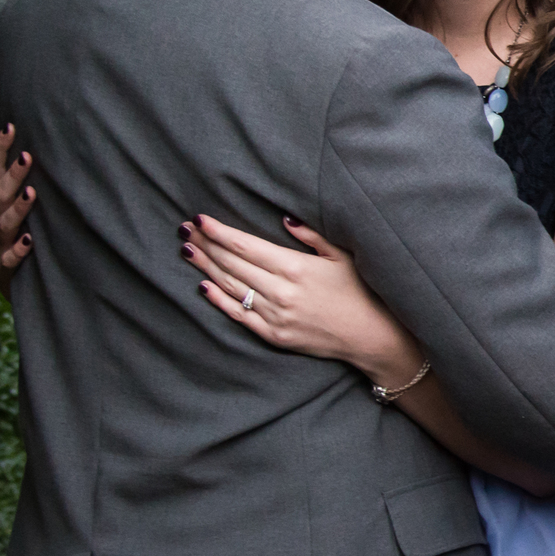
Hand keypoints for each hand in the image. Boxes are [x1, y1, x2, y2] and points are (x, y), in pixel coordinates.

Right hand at [0, 123, 34, 294]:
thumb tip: (55, 149)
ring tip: (32, 193)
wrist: (15, 288)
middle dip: (12, 174)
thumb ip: (32, 185)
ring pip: (4, 222)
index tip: (10, 126)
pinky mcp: (7, 269)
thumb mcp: (26, 211)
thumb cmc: (25, 239)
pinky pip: (10, 258)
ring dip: (18, 207)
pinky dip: (19, 249)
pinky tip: (30, 240)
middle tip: (28, 156)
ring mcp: (0, 243)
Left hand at [182, 213, 425, 384]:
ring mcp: (276, 316)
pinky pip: (239, 315)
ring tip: (188, 251)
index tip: (201, 219)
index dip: (220, 232)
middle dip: (206, 244)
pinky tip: (203, 285)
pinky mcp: (274, 335)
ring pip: (231, 286)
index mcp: (296, 267)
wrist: (370, 336)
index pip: (247, 246)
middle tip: (185, 230)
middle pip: (233, 264)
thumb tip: (284, 219)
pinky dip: (219, 300)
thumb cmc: (359, 292)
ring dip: (206, 267)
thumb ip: (311, 236)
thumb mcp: (341, 256)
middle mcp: (282, 291)